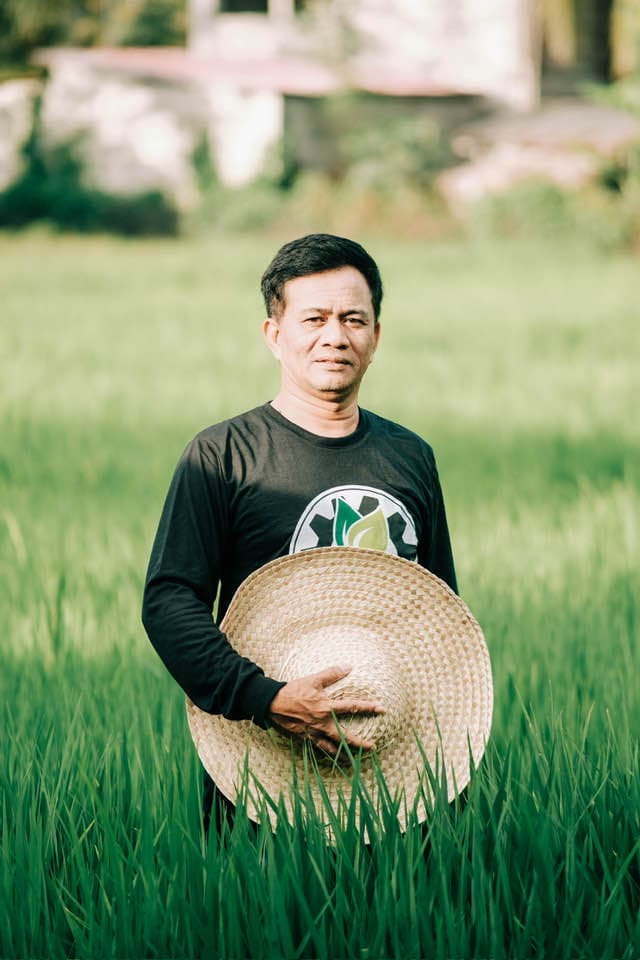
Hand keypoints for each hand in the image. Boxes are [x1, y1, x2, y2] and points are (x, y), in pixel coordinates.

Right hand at [267, 664, 383, 755]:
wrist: (272, 703)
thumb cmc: (294, 690)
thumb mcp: (313, 679)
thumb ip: (332, 673)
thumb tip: (349, 666)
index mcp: (326, 707)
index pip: (352, 706)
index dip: (368, 707)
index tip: (381, 708)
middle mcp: (322, 722)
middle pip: (345, 736)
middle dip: (360, 742)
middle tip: (372, 747)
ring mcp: (314, 733)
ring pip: (332, 747)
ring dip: (345, 754)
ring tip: (355, 760)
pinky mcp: (305, 738)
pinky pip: (319, 749)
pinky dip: (328, 754)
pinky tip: (334, 758)